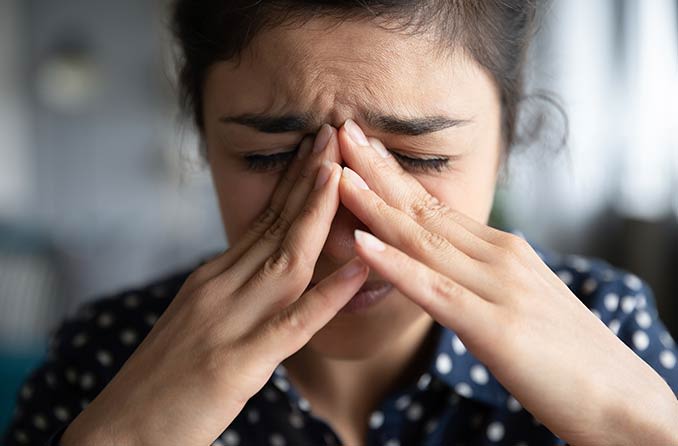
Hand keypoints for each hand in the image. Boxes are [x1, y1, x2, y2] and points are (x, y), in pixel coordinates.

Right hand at [60, 126, 368, 445]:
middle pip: (275, 225)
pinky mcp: (237, 362)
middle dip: (309, 178)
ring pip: (285, 258)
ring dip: (316, 213)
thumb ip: (234, 290)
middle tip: (334, 134)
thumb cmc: (164, 379)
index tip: (319, 148)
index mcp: (213, 278)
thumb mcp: (198, 319)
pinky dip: (328, 295)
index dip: (295, 182)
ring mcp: (228, 321)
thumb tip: (267, 264)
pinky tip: (358, 269)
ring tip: (342, 172)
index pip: (263, 219)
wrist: (120, 431)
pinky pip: (292, 323)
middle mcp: (220, 288)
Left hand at [335, 120, 677, 445]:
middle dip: (376, 170)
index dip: (394, 176)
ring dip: (374, 205)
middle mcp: (499, 258)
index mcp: (502, 251)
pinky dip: (395, 265)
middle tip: (339, 132)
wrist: (622, 400)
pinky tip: (361, 242)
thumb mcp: (520, 300)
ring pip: (423, 240)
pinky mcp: (496, 328)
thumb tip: (444, 265)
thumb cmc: (567, 355)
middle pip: (424, 209)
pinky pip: (435, 290)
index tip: (361, 148)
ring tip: (337, 174)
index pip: (435, 207)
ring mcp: (498, 288)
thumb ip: (481, 278)